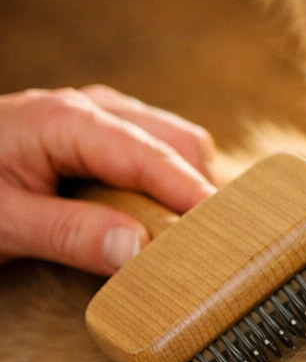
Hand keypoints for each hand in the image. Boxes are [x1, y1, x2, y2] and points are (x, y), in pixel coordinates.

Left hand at [0, 86, 215, 274]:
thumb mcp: (1, 223)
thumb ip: (70, 234)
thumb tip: (140, 253)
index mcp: (68, 121)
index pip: (152, 156)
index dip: (193, 195)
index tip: (227, 234)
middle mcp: (93, 108)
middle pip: (179, 142)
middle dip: (200, 190)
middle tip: (213, 244)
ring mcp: (99, 115)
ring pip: (175, 143)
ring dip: (186, 186)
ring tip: (190, 235)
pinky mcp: (100, 132)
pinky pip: (155, 149)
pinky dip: (169, 182)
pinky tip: (160, 217)